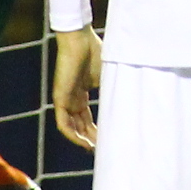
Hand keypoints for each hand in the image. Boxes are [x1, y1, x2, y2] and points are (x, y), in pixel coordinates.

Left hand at [51, 27, 102, 148]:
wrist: (79, 39)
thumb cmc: (94, 52)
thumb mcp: (107, 77)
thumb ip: (112, 92)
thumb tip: (131, 105)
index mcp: (81, 93)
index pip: (86, 118)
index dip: (96, 130)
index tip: (108, 140)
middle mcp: (71, 98)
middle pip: (79, 125)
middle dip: (91, 139)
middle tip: (104, 150)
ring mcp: (64, 99)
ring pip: (71, 128)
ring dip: (82, 141)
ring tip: (95, 150)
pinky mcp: (60, 99)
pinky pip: (63, 124)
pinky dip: (72, 136)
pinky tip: (85, 143)